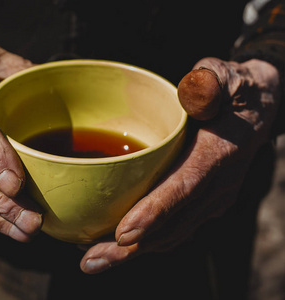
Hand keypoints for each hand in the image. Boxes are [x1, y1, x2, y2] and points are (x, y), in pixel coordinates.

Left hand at [80, 58, 280, 273]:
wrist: (257, 111)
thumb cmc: (232, 91)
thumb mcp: (224, 76)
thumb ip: (211, 81)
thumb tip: (193, 89)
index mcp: (219, 153)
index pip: (186, 186)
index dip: (155, 212)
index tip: (123, 234)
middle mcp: (218, 185)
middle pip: (172, 224)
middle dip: (130, 248)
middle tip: (89, 261)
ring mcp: (212, 200)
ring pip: (171, 235)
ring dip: (131, 252)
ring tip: (92, 260)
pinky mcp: (204, 204)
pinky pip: (174, 230)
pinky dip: (145, 242)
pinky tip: (116, 246)